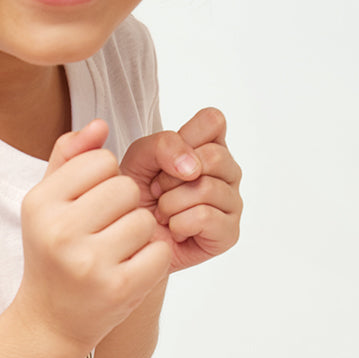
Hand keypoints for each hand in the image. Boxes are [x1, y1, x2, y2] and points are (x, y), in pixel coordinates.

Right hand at [14, 119, 169, 356]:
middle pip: (127, 188)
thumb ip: (69, 157)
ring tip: (117, 250)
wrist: (50, 319)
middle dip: (127, 206)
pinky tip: (129, 268)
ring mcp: (89, 263)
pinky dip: (152, 258)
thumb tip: (100, 124)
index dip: (106, 179)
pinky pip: (159, 252)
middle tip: (108, 229)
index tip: (92, 203)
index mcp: (40, 203)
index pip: (101, 161)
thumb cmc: (52, 252)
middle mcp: (60, 231)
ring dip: (141, 233)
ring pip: (146, 220)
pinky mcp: (118, 289)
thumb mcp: (48, 202)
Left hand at [119, 107, 242, 271]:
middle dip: (171, 176)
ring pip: (207, 188)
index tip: (165, 160)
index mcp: (210, 146)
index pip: (214, 120)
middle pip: (214, 156)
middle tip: (158, 192)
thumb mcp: (140, 157)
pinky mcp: (229, 232)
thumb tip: (194, 168)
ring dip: (171, 204)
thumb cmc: (136, 195)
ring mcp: (232, 202)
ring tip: (163, 213)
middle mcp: (227, 172)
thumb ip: (164, 145)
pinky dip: (178, 224)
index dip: (185, 139)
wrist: (126, 237)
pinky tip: (175, 230)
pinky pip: (205, 217)